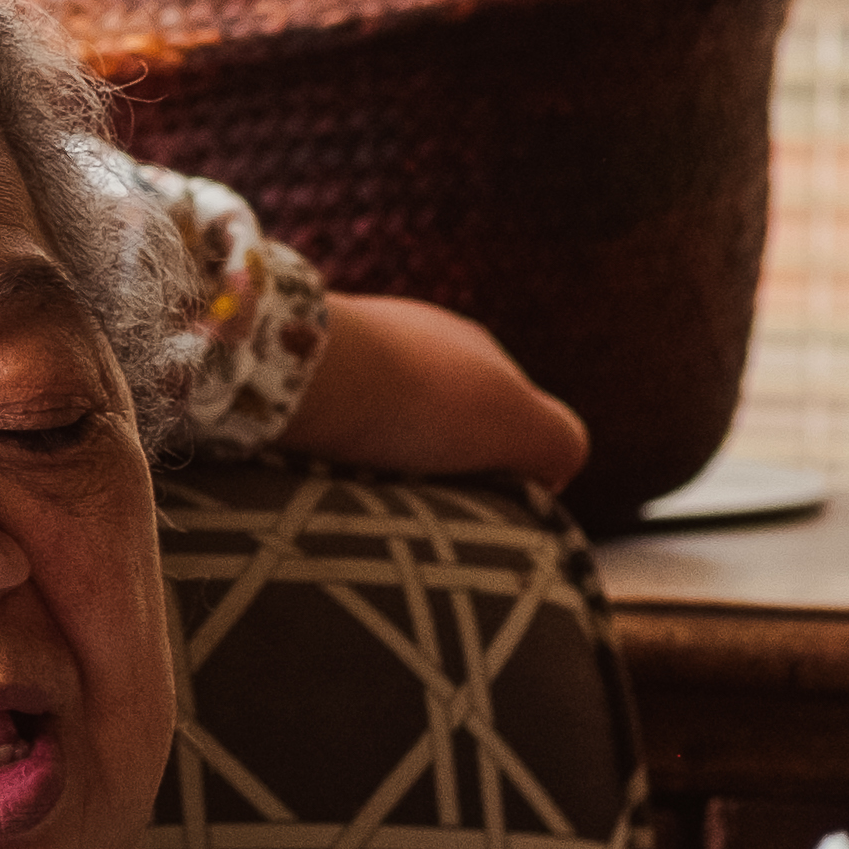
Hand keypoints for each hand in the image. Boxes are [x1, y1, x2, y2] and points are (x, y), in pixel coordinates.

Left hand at [281, 291, 591, 493]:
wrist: (300, 371)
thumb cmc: (419, 399)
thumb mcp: (524, 425)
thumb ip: (558, 443)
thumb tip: (546, 479)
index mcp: (470, 347)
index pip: (504, 417)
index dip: (503, 467)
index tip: (485, 501)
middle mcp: (407, 345)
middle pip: (440, 425)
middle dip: (440, 468)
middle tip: (428, 503)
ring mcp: (345, 361)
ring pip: (380, 432)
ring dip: (384, 470)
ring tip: (371, 496)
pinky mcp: (290, 385)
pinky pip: (326, 435)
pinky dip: (334, 462)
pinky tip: (325, 478)